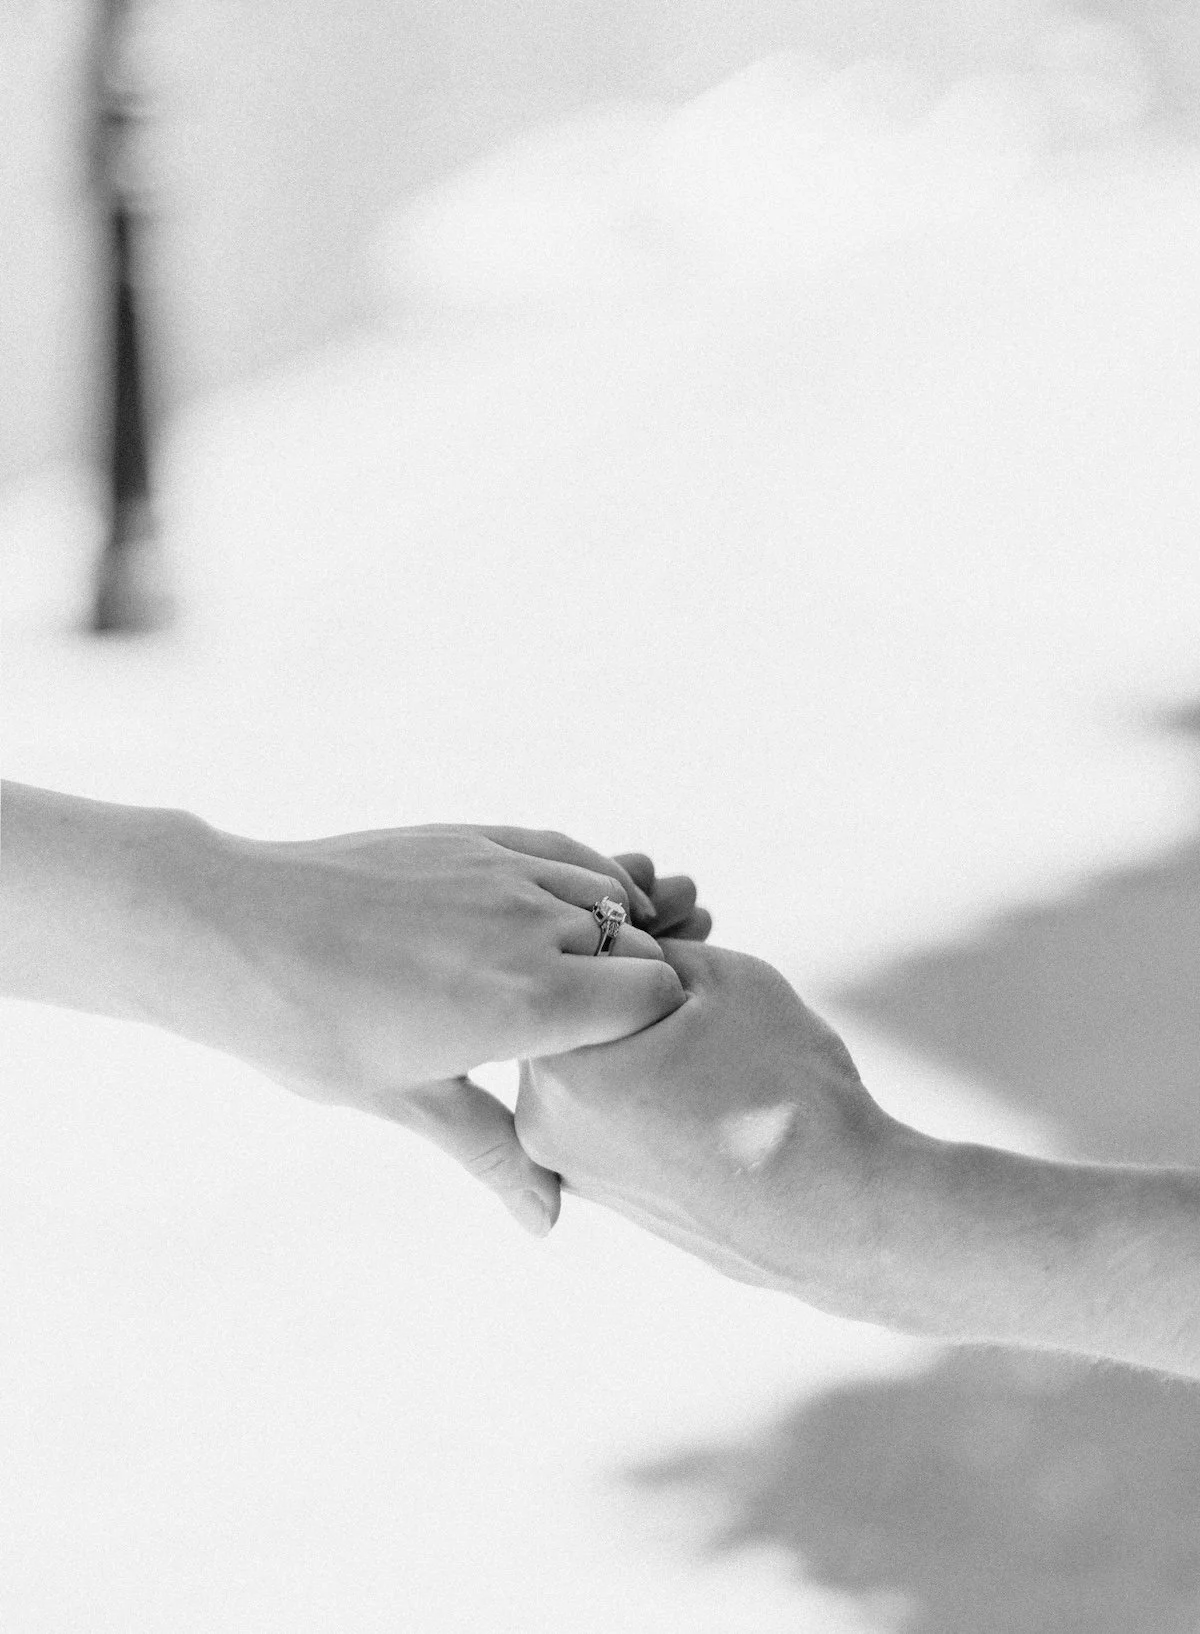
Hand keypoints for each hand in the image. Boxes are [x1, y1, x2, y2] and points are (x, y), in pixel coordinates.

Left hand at [198, 822, 697, 1235]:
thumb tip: (545, 1223)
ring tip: (571, 973)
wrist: (232, 929)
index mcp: (525, 1006)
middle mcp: (530, 929)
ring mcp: (503, 873)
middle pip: (640, 950)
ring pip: (609, 897)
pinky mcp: (474, 838)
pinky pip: (565, 851)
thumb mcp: (408, 1100)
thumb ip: (494, 1153)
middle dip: (633, 986)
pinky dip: (585, 879)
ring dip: (609, 933)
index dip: (649, 1029)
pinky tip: (563, 910)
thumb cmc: (309, 1028)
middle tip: (592, 1027)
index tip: (617, 1057)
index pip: (654, 999)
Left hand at [515, 940, 893, 1309]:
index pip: (575, 965)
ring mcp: (574, 1166)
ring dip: (644, 1041)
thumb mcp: (716, 976)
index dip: (634, 938)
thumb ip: (646, 951)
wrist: (836, 1210)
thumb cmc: (780, 1090)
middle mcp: (541, 1122)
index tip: (683, 939)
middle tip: (704, 981)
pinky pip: (619, 1116)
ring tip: (717, 1045)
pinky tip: (713, 1090)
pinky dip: (654, 1092)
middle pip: (582, 1018)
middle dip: (634, 990)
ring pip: (602, 1067)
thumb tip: (623, 948)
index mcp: (557, 1062)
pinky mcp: (613, 1194)